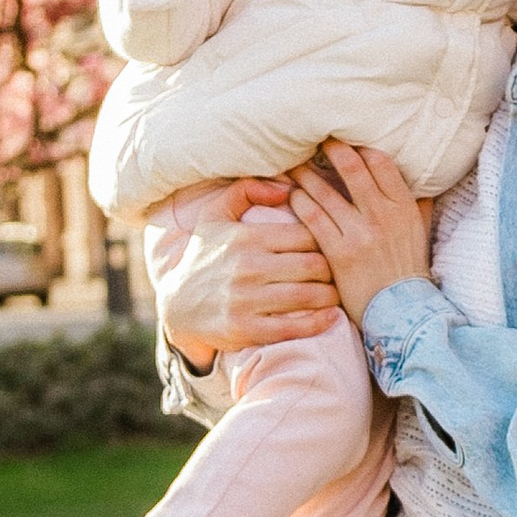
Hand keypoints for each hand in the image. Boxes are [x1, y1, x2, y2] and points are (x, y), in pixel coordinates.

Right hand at [154, 181, 335, 364]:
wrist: (176, 304)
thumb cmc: (204, 255)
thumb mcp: (214, 215)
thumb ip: (246, 190)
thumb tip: (287, 187)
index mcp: (247, 237)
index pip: (306, 234)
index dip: (325, 239)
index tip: (329, 245)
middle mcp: (248, 267)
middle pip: (314, 264)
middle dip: (333, 268)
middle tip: (340, 271)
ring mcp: (247, 300)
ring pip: (308, 295)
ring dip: (331, 295)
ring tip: (337, 292)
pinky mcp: (246, 329)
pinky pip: (293, 326)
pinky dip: (318, 322)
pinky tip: (330, 316)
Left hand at [291, 143, 432, 325]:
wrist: (402, 313)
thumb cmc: (409, 269)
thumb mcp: (421, 231)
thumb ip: (417, 202)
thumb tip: (417, 177)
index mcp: (404, 207)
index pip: (379, 162)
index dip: (359, 148)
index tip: (345, 142)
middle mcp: (383, 216)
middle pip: (351, 168)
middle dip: (330, 149)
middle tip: (314, 141)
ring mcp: (360, 234)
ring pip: (325, 191)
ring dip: (306, 175)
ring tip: (293, 166)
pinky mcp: (339, 254)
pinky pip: (313, 218)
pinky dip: (300, 203)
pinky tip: (293, 196)